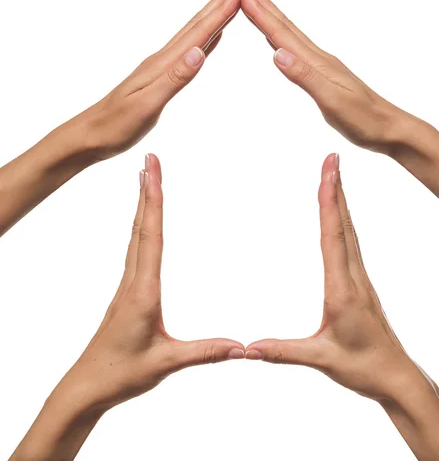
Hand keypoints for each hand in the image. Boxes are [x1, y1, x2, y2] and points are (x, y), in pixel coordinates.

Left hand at [62, 153, 244, 408]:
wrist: (86, 387)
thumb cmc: (120, 374)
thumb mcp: (166, 364)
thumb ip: (205, 352)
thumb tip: (242, 347)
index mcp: (142, 291)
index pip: (151, 237)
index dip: (153, 202)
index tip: (152, 172)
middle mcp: (132, 281)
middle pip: (141, 227)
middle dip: (147, 190)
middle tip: (151, 160)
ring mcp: (127, 285)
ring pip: (136, 236)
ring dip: (142, 205)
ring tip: (147, 179)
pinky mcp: (127, 292)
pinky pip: (135, 250)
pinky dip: (141, 226)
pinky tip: (144, 222)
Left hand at [76, 0, 241, 160]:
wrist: (90, 135)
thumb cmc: (116, 125)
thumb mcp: (147, 105)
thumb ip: (174, 79)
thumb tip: (199, 53)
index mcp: (163, 64)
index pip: (198, 33)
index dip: (221, 12)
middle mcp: (163, 59)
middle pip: (197, 25)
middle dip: (220, 2)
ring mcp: (162, 66)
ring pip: (194, 34)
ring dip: (213, 16)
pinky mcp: (161, 77)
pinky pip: (189, 51)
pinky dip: (205, 40)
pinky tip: (212, 37)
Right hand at [240, 0, 405, 152]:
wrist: (389, 128)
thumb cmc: (363, 118)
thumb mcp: (332, 101)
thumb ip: (304, 76)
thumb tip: (277, 53)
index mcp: (316, 62)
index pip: (282, 33)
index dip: (260, 12)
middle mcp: (317, 58)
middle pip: (284, 24)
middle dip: (262, 2)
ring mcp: (320, 64)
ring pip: (289, 33)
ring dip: (270, 15)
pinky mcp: (322, 74)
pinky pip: (295, 48)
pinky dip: (281, 36)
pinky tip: (277, 37)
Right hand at [245, 154, 438, 460]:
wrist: (396, 376)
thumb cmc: (363, 368)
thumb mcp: (322, 360)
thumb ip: (283, 352)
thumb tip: (248, 348)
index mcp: (343, 289)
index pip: (333, 236)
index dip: (330, 202)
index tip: (329, 172)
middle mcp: (353, 276)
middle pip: (343, 224)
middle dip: (335, 188)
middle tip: (331, 158)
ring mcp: (359, 277)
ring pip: (348, 231)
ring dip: (340, 200)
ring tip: (333, 175)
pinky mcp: (359, 282)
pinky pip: (349, 242)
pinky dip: (343, 220)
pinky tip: (339, 214)